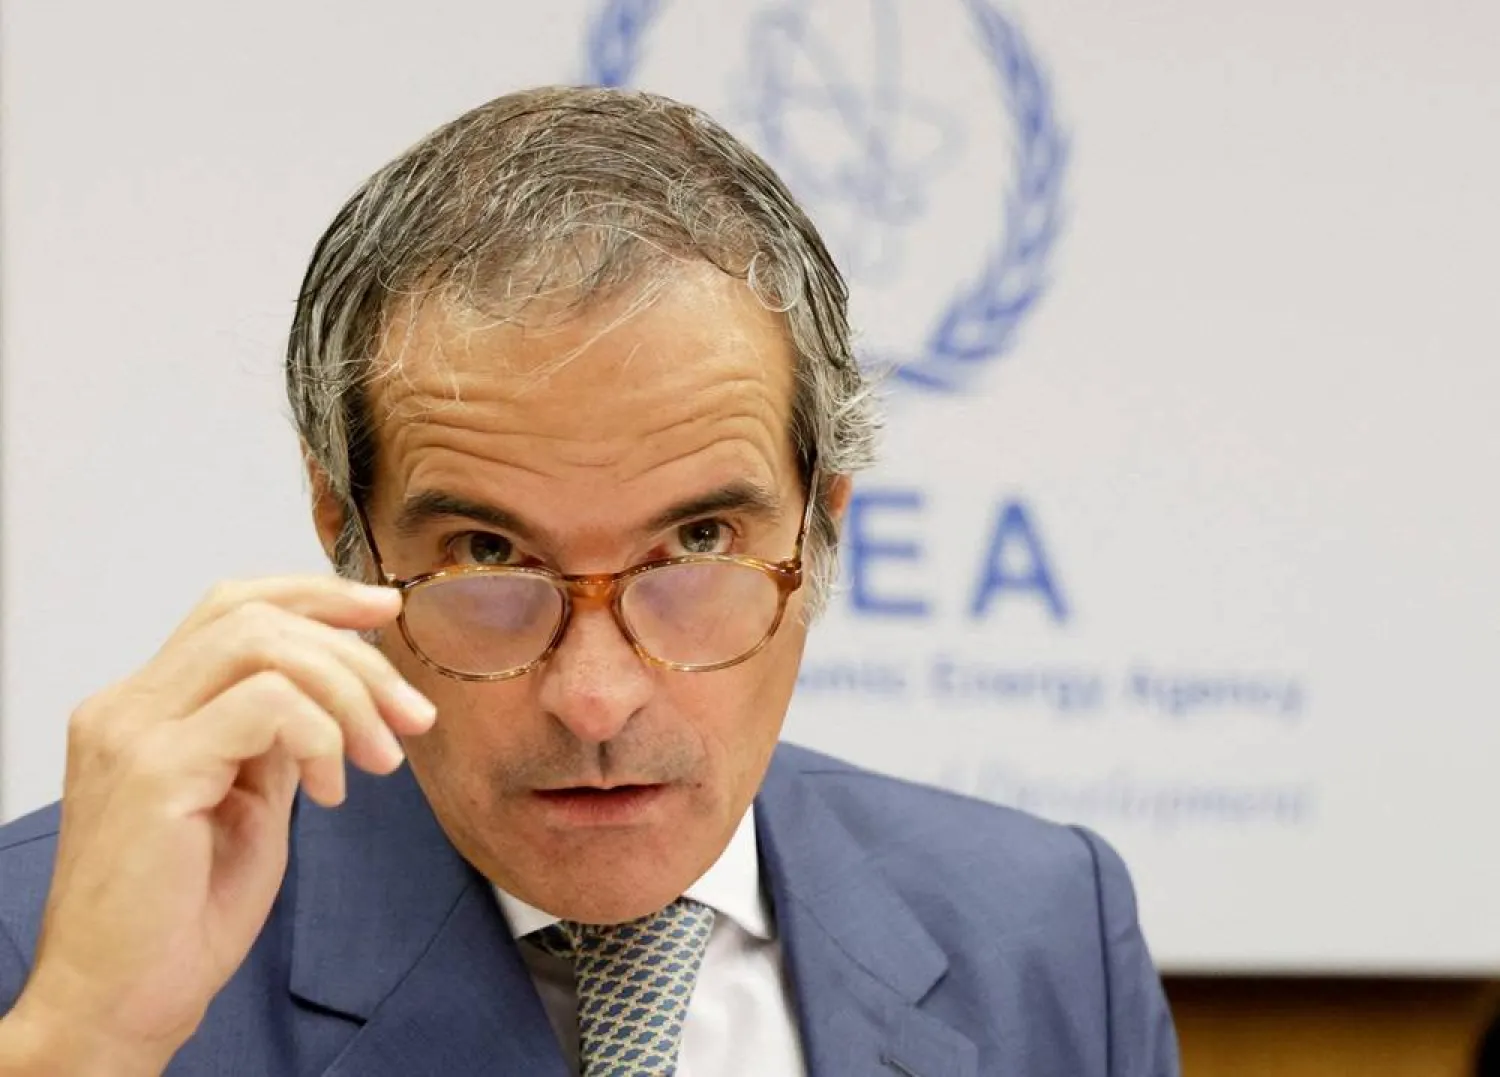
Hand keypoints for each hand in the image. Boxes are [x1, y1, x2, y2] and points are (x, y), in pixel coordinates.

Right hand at [1, 576, 434, 1072]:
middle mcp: (128, 706)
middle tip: (410, 712)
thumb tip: (334, 693)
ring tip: (380, 759)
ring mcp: (133, 732)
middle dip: (353, 651)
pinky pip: (267, 705)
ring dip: (348, 692)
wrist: (121, 1003)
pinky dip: (320, 734)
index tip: (386, 612)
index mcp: (146, 708)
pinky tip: (331, 792)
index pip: (233, 608)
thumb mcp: (248, 804)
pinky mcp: (154, 770)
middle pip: (254, 614)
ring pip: (263, 644)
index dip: (316, 595)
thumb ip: (276, 739)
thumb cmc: (180, 918)